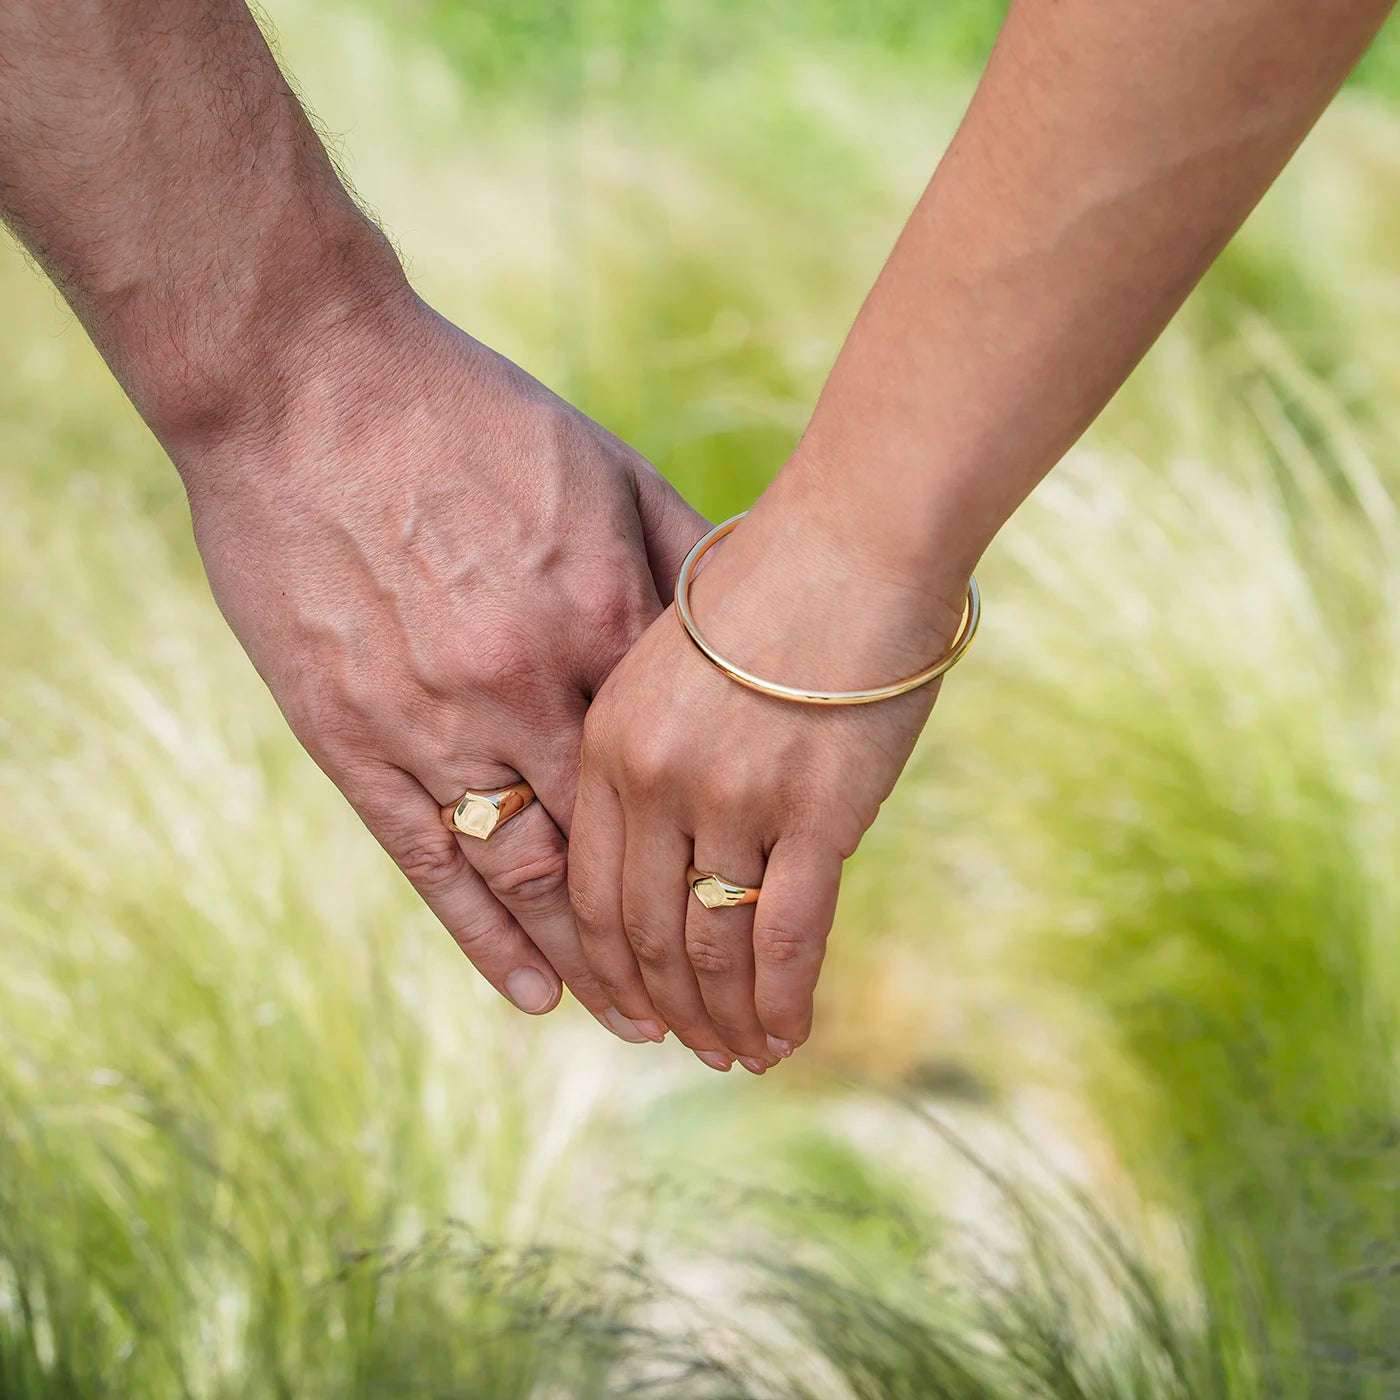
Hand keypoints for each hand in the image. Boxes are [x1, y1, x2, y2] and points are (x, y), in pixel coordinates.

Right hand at [172, 289, 705, 1038]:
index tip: (765, 897)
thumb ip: (680, 550)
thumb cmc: (469, 414)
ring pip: (528, 871)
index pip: (684, 764)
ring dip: (589, 956)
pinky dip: (482, 934)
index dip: (727, 841)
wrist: (307, 379)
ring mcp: (433, 716)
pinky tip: (533, 992)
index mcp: (600, 614)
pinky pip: (429, 859)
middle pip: (616, 841)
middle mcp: (526, 682)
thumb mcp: (603, 465)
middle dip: (668, 930)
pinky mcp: (350, 735)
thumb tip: (756, 607)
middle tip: (716, 1004)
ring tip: (640, 1022)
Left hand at [569, 479, 969, 1071]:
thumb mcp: (672, 657)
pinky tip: (788, 1036)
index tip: (628, 1004)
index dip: (606, 964)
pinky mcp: (815, 813)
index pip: (589, 889)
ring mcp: (732, 801)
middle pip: (642, 933)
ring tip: (740, 1056)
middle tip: (687, 1048)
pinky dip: (785, 999)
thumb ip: (651, 744)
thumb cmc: (773, 587)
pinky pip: (789, 936)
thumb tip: (668, 831)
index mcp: (608, 741)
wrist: (854, 538)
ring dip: (724, 1017)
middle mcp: (655, 782)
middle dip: (664, 1007)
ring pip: (712, 947)